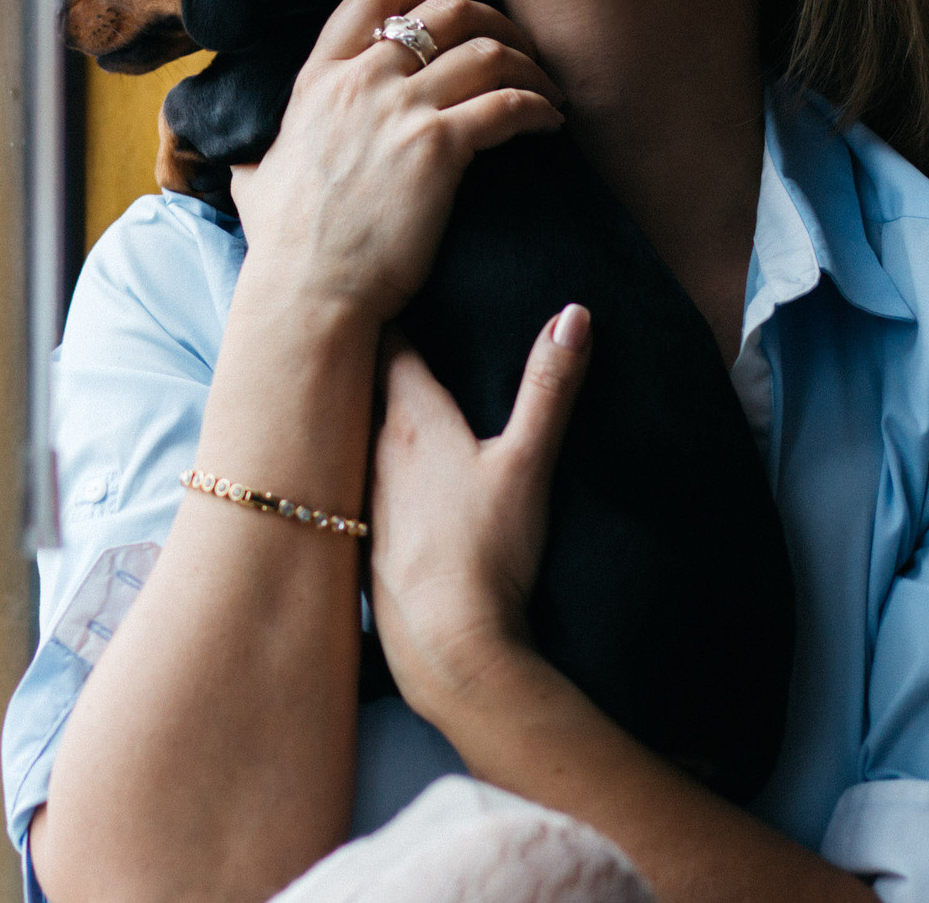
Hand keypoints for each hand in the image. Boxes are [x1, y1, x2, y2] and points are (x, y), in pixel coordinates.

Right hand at [227, 0, 563, 329]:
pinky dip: (538, 106)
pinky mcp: (438, 148)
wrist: (308, 290)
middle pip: (445, 11)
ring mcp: (400, 111)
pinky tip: (550, 122)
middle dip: (494, 19)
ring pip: (486, 50)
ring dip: (528, 63)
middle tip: (518, 46)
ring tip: (546, 89)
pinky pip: (507, 103)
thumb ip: (259, 159)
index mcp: (319, 79)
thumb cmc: (284, 247)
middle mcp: (360, 81)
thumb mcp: (255, 181)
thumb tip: (245, 167)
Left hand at [368, 306, 590, 707]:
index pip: (390, 346)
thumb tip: (573, 314)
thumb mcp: (526, 463)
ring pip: (356, 437)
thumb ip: (548, 390)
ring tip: (373, 391)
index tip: (388, 284)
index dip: (392, 313)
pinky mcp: (359, 540)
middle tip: (373, 322)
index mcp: (410, 420)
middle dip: (368, 356)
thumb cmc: (487, 549)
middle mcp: (372, 450)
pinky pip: (355, 486)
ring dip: (364, 413)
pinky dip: (363, 468)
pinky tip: (380, 480)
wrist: (446, 645)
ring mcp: (361, 498)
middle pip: (364, 387)